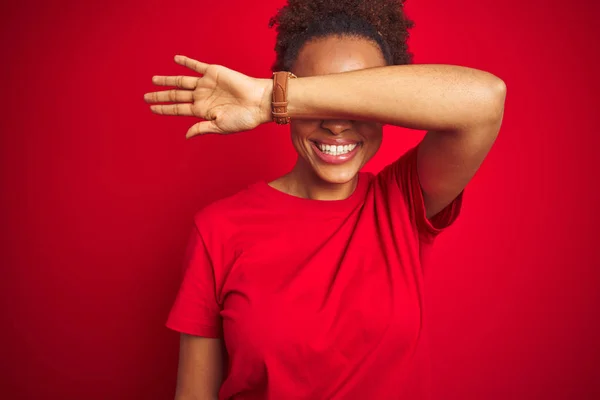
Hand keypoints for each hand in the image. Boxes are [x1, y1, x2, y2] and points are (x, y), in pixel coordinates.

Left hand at [144, 55, 271, 137]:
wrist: (259, 102)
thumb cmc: (243, 118)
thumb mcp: (220, 127)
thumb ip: (202, 128)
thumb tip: (186, 135)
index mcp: (202, 111)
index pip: (178, 109)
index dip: (164, 109)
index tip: (152, 109)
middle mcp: (202, 97)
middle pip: (176, 95)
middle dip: (161, 96)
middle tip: (146, 96)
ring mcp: (206, 84)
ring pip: (182, 81)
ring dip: (168, 80)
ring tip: (154, 80)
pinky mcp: (213, 72)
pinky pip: (196, 66)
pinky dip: (186, 62)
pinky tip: (175, 59)